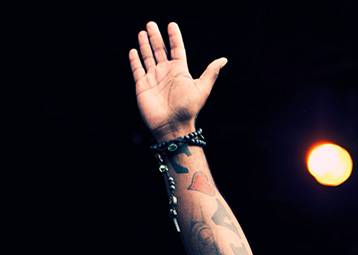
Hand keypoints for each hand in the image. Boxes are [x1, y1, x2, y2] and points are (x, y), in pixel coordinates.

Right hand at [128, 21, 227, 140]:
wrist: (172, 126)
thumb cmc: (188, 108)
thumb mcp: (202, 88)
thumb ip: (211, 72)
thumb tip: (224, 59)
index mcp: (180, 71)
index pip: (176, 49)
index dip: (174, 37)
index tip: (171, 25)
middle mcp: (166, 72)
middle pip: (160, 50)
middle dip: (155, 37)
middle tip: (151, 24)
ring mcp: (154, 78)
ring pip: (148, 57)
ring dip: (145, 45)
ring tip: (143, 32)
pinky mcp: (142, 85)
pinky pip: (138, 69)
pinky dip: (135, 60)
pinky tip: (133, 50)